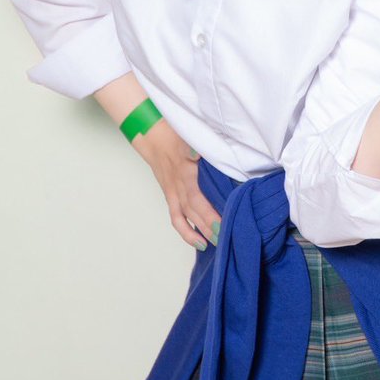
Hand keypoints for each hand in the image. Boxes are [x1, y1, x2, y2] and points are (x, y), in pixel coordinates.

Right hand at [131, 119, 222, 249]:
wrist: (152, 137)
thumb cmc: (173, 135)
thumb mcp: (187, 138)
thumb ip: (195, 148)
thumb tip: (202, 153)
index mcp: (185, 175)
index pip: (199, 199)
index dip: (211, 213)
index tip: (225, 222)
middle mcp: (179, 188)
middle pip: (195, 212)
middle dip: (211, 226)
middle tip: (227, 237)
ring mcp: (174, 194)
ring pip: (187, 218)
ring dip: (201, 232)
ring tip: (217, 244)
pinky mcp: (171, 196)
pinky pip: (176, 218)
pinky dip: (186, 231)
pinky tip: (199, 241)